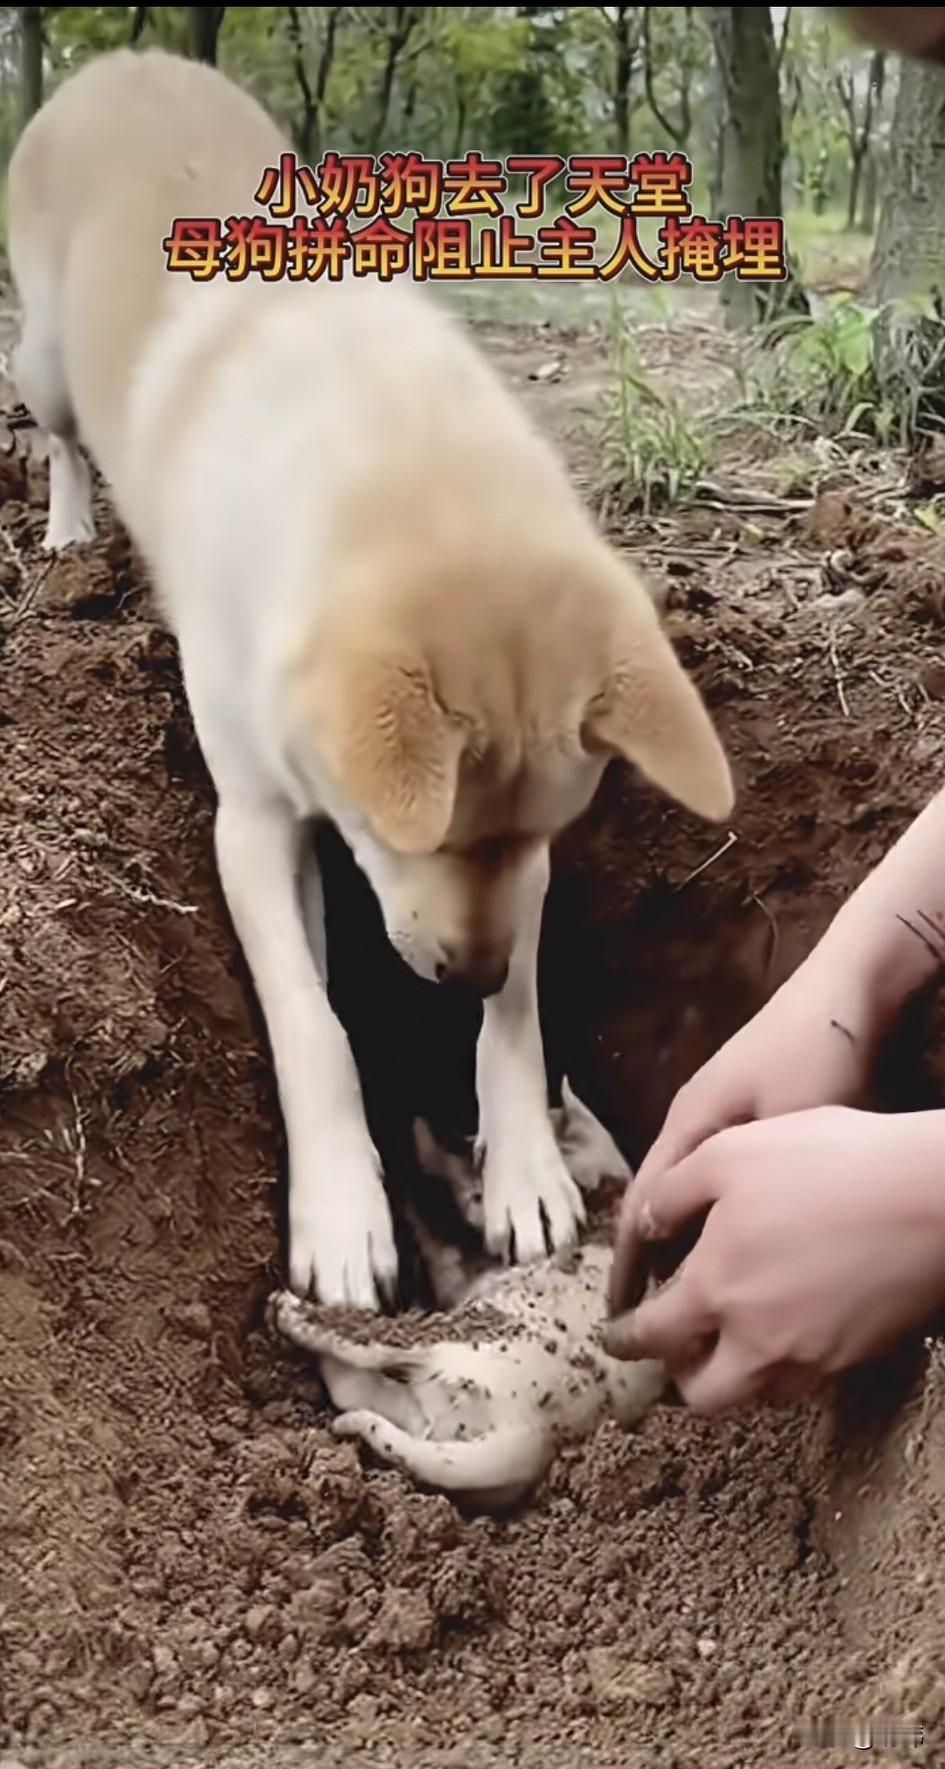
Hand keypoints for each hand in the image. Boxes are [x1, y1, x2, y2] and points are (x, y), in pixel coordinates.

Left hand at [604, 1106, 944, 1411]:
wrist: (928, 1197)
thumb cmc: (827, 1164)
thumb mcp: (730, 1153)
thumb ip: (673, 1194)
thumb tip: (645, 1225)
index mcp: (715, 1289)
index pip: (651, 1336)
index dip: (623, 1340)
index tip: (613, 1339)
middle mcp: (758, 1339)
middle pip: (702, 1394)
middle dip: (680, 1380)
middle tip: (676, 1352)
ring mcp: (812, 1355)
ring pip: (757, 1395)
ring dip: (734, 1378)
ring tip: (731, 1342)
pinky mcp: (855, 1355)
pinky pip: (804, 1381)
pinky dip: (782, 1368)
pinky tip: (786, 1329)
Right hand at [610, 952, 880, 1311]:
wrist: (847, 994)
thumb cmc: (814, 1055)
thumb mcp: (781, 1125)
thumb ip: (745, 1184)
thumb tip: (717, 1248)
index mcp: (689, 1122)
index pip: (643, 1205)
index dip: (630, 1262)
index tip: (622, 1311)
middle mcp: (693, 1119)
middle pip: (659, 1201)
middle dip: (651, 1258)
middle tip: (653, 1315)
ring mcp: (721, 1114)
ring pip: (691, 1192)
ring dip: (684, 1239)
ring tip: (688, 1292)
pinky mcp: (750, 1113)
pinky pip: (718, 1180)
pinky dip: (713, 1217)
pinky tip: (731, 1243)